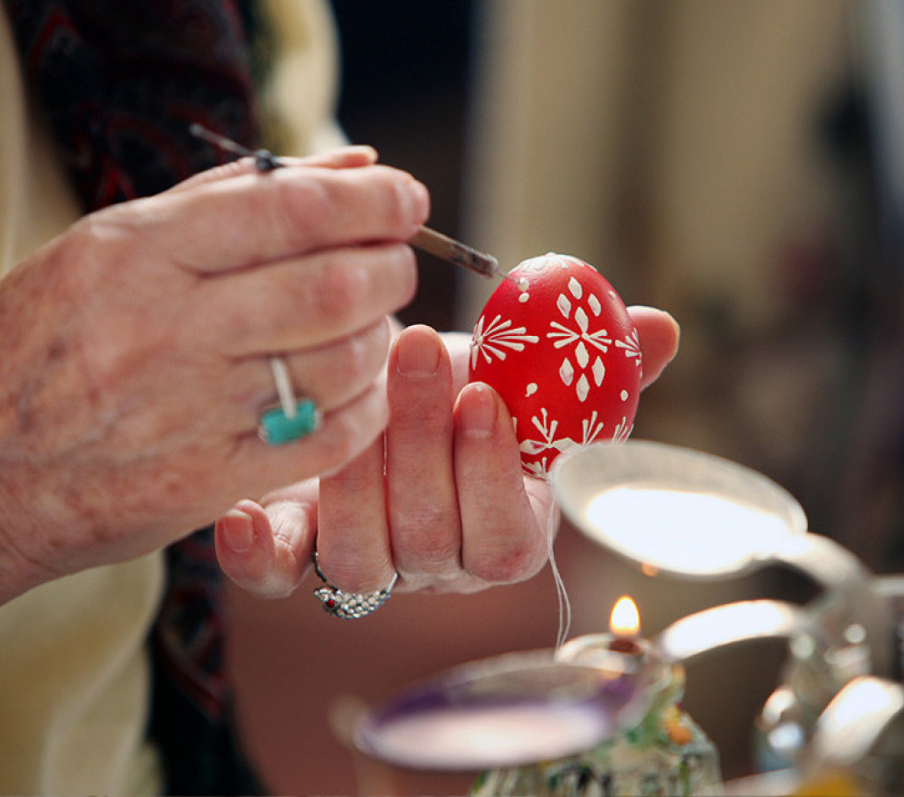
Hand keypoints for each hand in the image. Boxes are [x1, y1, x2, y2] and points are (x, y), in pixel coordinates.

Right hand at [0, 147, 426, 667]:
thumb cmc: (36, 347)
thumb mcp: (108, 245)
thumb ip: (235, 198)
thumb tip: (354, 162)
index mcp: (136, 250)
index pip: (292, 208)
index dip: (374, 199)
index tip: (407, 199)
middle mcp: (164, 326)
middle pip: (333, 286)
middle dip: (391, 267)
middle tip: (396, 263)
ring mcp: (188, 409)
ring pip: (341, 362)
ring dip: (381, 335)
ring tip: (369, 324)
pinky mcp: (207, 480)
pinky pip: (329, 438)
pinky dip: (366, 406)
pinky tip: (357, 388)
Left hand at [216, 307, 680, 597]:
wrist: (384, 394)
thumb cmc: (467, 386)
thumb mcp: (530, 372)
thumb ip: (590, 364)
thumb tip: (662, 329)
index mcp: (501, 531)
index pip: (507, 540)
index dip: (496, 475)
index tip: (488, 396)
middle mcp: (434, 564)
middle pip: (431, 540)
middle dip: (424, 443)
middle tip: (415, 352)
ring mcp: (363, 565)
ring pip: (359, 557)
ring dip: (357, 476)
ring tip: (355, 391)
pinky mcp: (292, 552)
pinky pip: (274, 575)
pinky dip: (256, 553)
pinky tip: (242, 517)